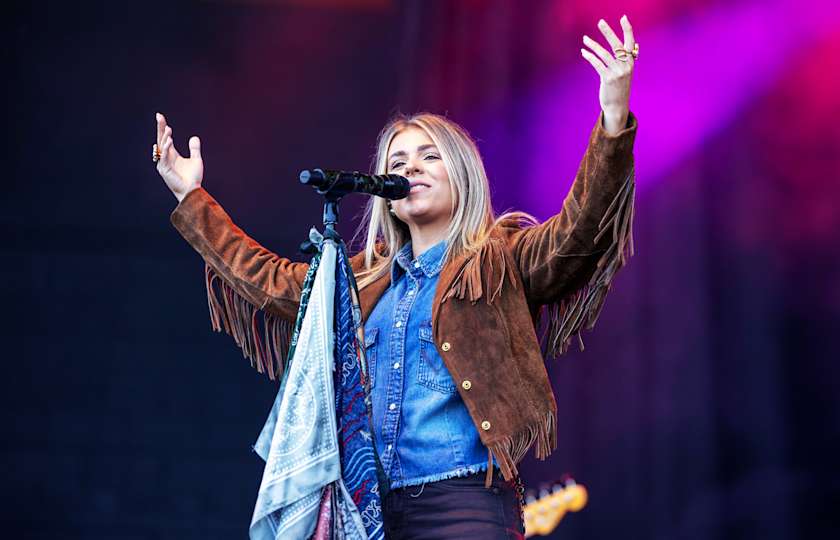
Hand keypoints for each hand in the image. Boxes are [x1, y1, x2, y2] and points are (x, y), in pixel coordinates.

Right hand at [154, 112, 203, 202]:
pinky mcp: (164, 169)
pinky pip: (164, 156)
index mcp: (172, 154)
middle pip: (161, 139)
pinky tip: (169, 140)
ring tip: (168, 128)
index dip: (163, 127)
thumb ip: (194, 149)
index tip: (160, 116)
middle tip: (159, 116)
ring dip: (164, 137)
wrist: (192, 191)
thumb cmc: (193, 178)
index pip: (166, 138)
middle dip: (160, 128)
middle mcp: (166, 157)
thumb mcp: (196, 160)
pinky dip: (166, 148)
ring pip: (162, 146)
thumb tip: (194, 137)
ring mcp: (163, 163)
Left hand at [580, 15, 635, 133]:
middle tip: (600, 22)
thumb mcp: (625, 72)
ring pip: (604, 54)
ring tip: (585, 38)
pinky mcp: (608, 79)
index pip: (630, 42)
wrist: (618, 106)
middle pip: (616, 45)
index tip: (623, 17)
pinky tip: (584, 52)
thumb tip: (626, 48)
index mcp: (631, 62)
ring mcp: (618, 72)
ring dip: (593, 45)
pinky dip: (590, 57)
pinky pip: (598, 64)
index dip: (627, 30)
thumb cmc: (619, 88)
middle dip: (608, 32)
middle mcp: (626, 65)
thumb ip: (624, 60)